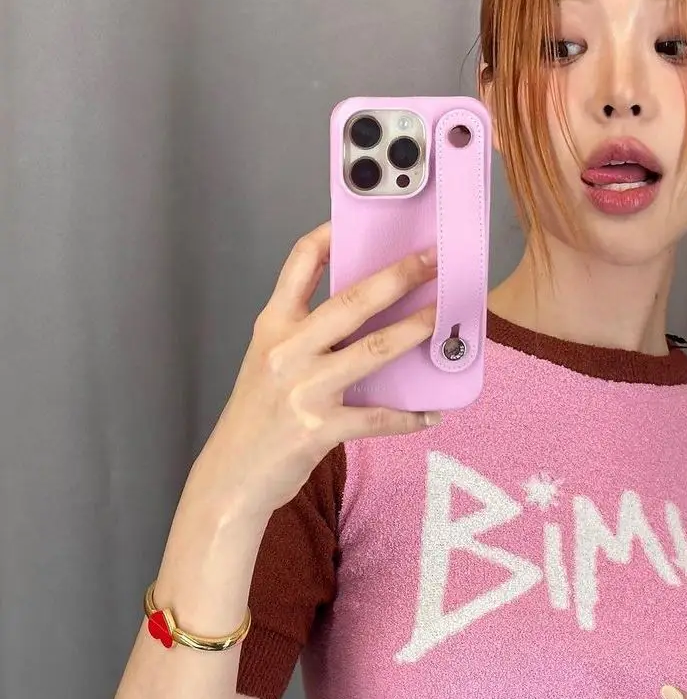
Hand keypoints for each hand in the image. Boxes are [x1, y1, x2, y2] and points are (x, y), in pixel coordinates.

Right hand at [189, 221, 439, 523]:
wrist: (230, 478)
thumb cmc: (256, 415)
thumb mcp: (270, 361)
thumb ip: (308, 333)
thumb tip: (369, 309)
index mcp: (273, 327)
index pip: (299, 265)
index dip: (329, 236)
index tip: (358, 220)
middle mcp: (288, 351)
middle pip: (352, 301)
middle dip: (399, 276)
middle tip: (433, 259)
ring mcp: (304, 389)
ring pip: (374, 350)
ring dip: (416, 330)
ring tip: (444, 317)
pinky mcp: (319, 428)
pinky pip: (377, 417)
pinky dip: (408, 416)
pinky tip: (431, 414)